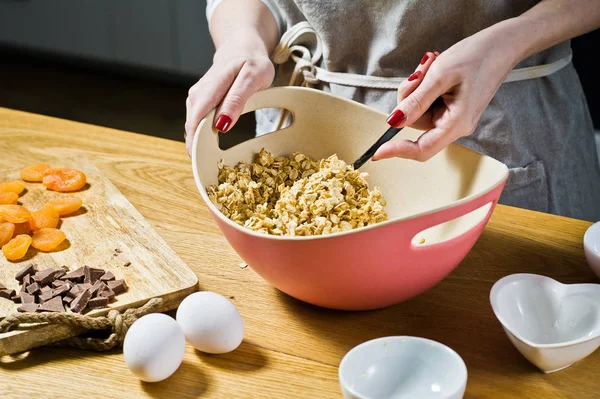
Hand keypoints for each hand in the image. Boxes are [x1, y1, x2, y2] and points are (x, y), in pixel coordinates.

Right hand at [185, 33, 274, 155]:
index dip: (196, 140)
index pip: (198, 117)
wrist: (242, 47)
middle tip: (205, 169)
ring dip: (198, 143)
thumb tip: (221, 125)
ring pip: (193, 125)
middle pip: (192, 124)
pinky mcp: (199, 101)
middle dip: (196, 147)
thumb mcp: (254, 78)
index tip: (198, 160)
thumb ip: (237, 100)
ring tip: (206, 163)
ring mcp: (196, 96)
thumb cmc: (252, 62)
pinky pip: (197, 122)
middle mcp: (198, 92)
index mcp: (212, 84)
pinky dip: (202, 135)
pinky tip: (207, 148)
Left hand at [373, 26, 520, 161]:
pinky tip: (434, 70)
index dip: (398, 151)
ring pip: (418, 111)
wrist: (502, 44)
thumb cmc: (476, 56)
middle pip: (415, 124)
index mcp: (456, 124)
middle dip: (409, 98)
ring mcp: (453, 116)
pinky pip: (426, 102)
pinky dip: (424, 86)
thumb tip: (394, 122)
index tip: (377, 152)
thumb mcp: (439, 76)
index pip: (422, 149)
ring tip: (432, 66)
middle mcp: (455, 125)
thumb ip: (416, 101)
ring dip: (417, 88)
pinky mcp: (451, 107)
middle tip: (420, 73)